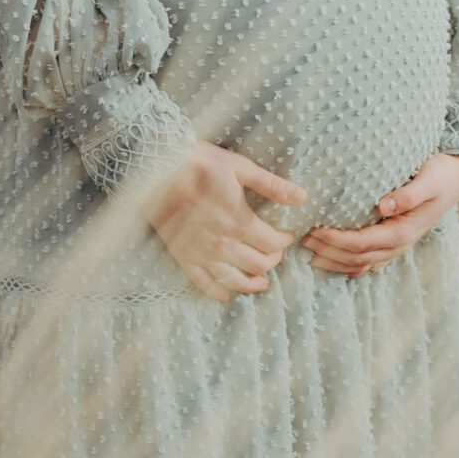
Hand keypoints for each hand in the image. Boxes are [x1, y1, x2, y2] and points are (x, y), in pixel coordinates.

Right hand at [146, 141, 307, 305]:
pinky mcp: (183, 256)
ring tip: (261, 283)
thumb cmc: (198, 163)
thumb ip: (272, 185)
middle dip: (272, 261)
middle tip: (274, 254)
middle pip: (258, 264)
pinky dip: (218, 292)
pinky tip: (227, 294)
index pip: (273, 243)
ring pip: (235, 280)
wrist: (156, 168)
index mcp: (239, 221)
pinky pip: (204, 284)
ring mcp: (202, 253)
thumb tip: (302, 196)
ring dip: (251, 284)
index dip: (284, 241)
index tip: (286, 236)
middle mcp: (223, 243)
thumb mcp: (239, 167)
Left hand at [304, 153, 458, 276]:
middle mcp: (400, 243)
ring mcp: (399, 245)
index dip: (336, 240)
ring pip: (362, 263)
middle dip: (329, 252)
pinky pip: (370, 260)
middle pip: (358, 257)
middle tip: (302, 240)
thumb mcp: (429, 179)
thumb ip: (407, 194)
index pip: (362, 242)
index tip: (314, 231)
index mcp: (404, 230)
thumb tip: (383, 206)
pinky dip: (350, 264)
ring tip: (310, 254)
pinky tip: (335, 262)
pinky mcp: (396, 240)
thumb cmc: (442, 174)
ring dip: (336, 261)